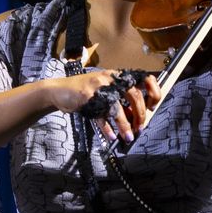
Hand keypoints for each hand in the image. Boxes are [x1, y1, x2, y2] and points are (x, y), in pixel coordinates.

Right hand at [37, 71, 163, 142]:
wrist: (58, 90)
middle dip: (139, 114)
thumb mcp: (105, 91)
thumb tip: (137, 117)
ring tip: (128, 137)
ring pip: (117, 108)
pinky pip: (100, 115)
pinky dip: (107, 128)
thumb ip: (120, 101)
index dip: (152, 91)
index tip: (152, 106)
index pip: (143, 77)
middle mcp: (109, 79)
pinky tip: (112, 136)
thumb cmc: (84, 92)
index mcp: (117, 75)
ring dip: (125, 125)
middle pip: (134, 95)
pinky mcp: (86, 98)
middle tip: (140, 127)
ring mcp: (97, 87)